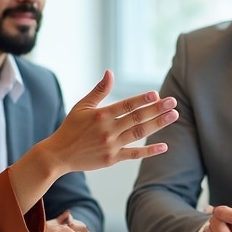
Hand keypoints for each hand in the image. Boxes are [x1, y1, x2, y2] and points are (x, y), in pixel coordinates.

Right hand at [47, 72, 178, 173]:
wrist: (59, 154)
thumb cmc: (71, 128)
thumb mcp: (82, 106)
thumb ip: (99, 91)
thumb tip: (110, 73)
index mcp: (101, 115)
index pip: (125, 105)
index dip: (141, 100)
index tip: (156, 95)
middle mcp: (108, 130)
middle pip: (137, 118)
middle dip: (156, 109)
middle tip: (172, 102)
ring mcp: (111, 145)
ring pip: (139, 133)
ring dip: (158, 124)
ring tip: (173, 116)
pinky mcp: (112, 158)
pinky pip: (134, 154)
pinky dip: (149, 151)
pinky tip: (164, 146)